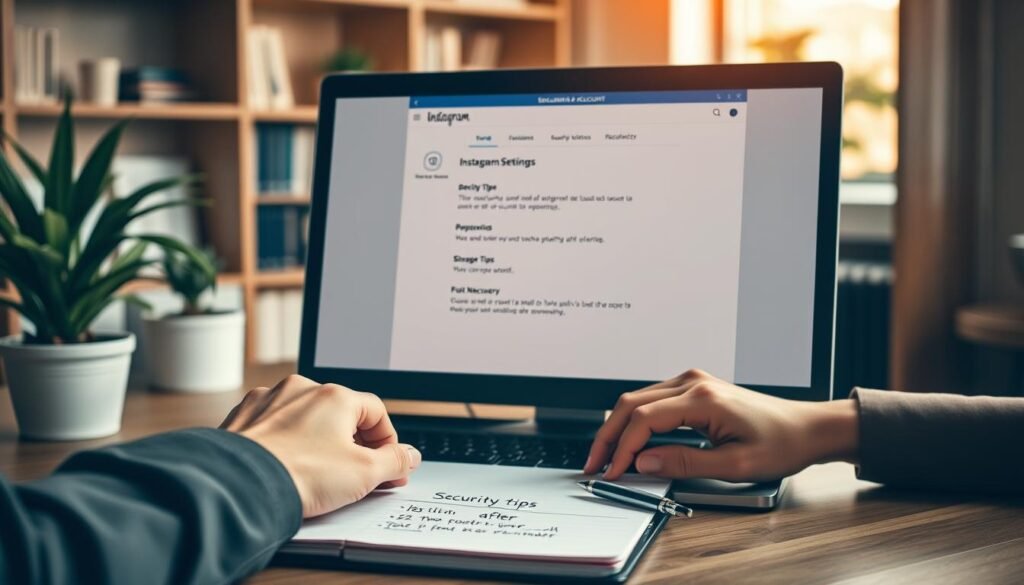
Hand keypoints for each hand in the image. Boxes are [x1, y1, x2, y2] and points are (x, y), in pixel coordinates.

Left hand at [220, 375, 420, 517]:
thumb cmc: (301, 476)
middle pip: (341, 413)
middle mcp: (301, 390)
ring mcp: (269, 401)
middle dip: (354, 443)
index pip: (376, 412)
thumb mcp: (364, 474)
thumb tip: (409, 456)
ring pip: (305, 417)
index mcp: (335, 395)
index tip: (388, 466)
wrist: (241, 487)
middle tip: (358, 474)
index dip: (387, 441)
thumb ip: (394, 461)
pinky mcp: (244, 417)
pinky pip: (274, 425)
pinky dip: (286, 442)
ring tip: (320, 473)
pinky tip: (288, 466)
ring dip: (319, 440)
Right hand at [584, 369, 858, 481]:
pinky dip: (634, 421)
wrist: (806, 428)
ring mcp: (692, 382)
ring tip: (607, 457)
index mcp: (702, 398)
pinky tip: (630, 442)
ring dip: (618, 427)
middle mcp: (692, 382)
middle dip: (609, 436)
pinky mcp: (693, 389)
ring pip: (637, 399)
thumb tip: (644, 462)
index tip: (612, 472)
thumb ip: (685, 463)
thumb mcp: (735, 464)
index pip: (644, 419)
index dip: (623, 448)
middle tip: (595, 464)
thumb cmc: (780, 442)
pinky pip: (651, 400)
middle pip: (631, 404)